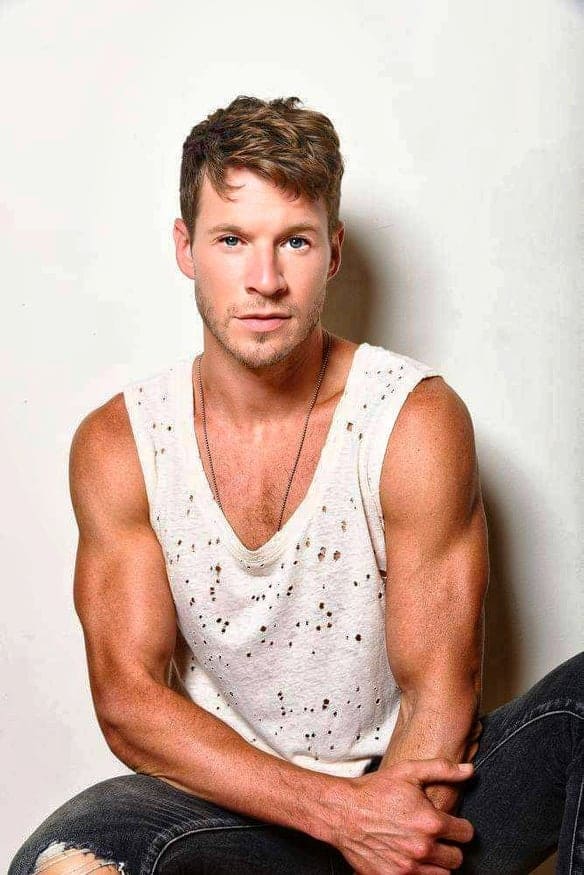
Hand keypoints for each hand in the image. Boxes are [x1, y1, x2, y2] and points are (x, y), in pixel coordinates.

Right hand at [328, 758, 474, 874]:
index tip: (452, 824)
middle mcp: (423, 848)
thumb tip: (468, 771)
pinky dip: (419, 872)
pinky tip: (410, 858)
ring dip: (437, 862)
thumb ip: (442, 769)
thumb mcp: (408, 771)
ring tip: (423, 848)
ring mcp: (408, 867)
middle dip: (450, 846)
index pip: (466, 834)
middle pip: (457, 858)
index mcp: (431, 822)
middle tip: (436, 836)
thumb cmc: (374, 791)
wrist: (342, 811)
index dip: (460, 826)